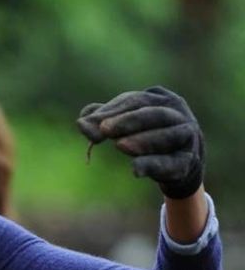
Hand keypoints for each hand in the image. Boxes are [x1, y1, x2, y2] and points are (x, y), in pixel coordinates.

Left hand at [76, 86, 203, 198]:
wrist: (180, 164)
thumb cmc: (147, 136)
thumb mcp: (125, 125)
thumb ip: (103, 120)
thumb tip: (80, 121)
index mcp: (162, 99)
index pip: (136, 100)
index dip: (112, 111)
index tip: (90, 123)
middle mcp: (179, 114)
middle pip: (154, 114)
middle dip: (128, 121)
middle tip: (105, 130)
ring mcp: (188, 138)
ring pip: (168, 136)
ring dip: (143, 140)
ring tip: (120, 146)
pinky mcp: (187, 163)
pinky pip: (171, 163)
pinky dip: (152, 165)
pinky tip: (135, 170)